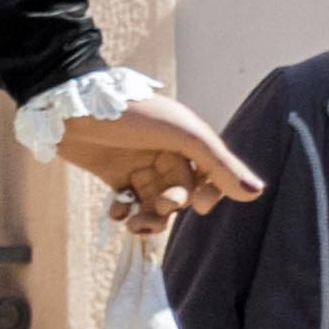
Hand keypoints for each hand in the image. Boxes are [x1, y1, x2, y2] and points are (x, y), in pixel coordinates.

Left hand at [53, 93, 261, 236]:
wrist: (72, 106)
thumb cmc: (133, 112)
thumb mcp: (183, 135)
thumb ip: (218, 163)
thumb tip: (256, 193)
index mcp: (188, 141)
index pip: (211, 177)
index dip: (210, 194)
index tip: (200, 206)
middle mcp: (167, 154)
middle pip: (181, 194)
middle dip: (173, 204)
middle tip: (160, 203)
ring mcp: (140, 165)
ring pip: (155, 204)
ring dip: (148, 218)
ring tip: (133, 223)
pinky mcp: (114, 175)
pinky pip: (129, 203)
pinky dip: (124, 212)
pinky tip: (116, 212)